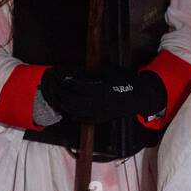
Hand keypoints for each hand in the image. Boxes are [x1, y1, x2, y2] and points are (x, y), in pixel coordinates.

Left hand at [39, 67, 165, 122]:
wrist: (138, 97)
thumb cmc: (124, 80)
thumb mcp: (109, 71)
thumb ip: (92, 74)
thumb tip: (74, 74)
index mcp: (100, 88)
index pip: (77, 85)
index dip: (65, 79)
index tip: (57, 73)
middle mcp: (98, 102)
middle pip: (71, 98)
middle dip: (59, 91)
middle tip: (51, 83)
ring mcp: (97, 112)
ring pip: (73, 109)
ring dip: (61, 101)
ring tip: (54, 94)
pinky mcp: (98, 119)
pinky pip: (79, 117)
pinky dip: (69, 111)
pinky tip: (65, 106)